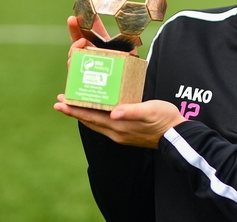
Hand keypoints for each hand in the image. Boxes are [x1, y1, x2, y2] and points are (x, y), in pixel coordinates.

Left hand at [54, 95, 186, 148]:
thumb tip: (114, 113)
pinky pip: (104, 125)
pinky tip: (96, 111)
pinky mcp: (126, 134)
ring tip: (73, 106)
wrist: (176, 135)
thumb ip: (132, 111)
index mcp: (119, 125)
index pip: (90, 116)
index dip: (74, 110)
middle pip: (89, 121)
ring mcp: (120, 135)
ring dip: (83, 114)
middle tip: (60, 101)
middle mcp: (116, 132)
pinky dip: (95, 117)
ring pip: (96, 124)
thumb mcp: (150, 110)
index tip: (60, 103)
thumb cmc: (164, 118)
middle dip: (74, 111)